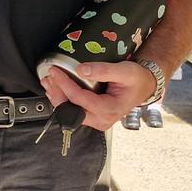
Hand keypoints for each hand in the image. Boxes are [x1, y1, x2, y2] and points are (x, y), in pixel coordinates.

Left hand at [41, 62, 157, 131]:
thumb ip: (104, 70)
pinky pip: (74, 111)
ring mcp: (96, 120)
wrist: (143, 87)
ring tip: (48, 81)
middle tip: (48, 77)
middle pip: (71, 109)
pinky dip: (63, 99)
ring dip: (57, 97)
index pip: (79, 99)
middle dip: (57, 93)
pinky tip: (56, 88)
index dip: (64, 84)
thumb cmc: (136, 79)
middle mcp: (102, 119)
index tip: (54, 71)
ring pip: (70, 112)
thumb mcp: (125, 71)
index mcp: (110, 109)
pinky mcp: (92, 117)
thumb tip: (81, 70)